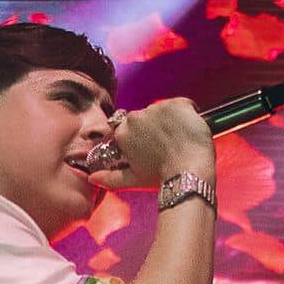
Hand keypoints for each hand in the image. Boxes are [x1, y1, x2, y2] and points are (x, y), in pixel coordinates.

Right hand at [87, 98, 216, 191]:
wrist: (190, 172)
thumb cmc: (161, 178)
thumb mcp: (132, 180)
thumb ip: (110, 178)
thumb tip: (93, 178)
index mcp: (123, 132)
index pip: (128, 127)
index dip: (139, 137)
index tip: (149, 147)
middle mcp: (137, 116)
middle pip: (145, 118)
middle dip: (153, 128)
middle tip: (165, 146)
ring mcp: (157, 108)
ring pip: (162, 111)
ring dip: (169, 121)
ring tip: (177, 139)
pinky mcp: (178, 103)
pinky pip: (181, 105)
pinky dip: (185, 114)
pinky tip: (187, 130)